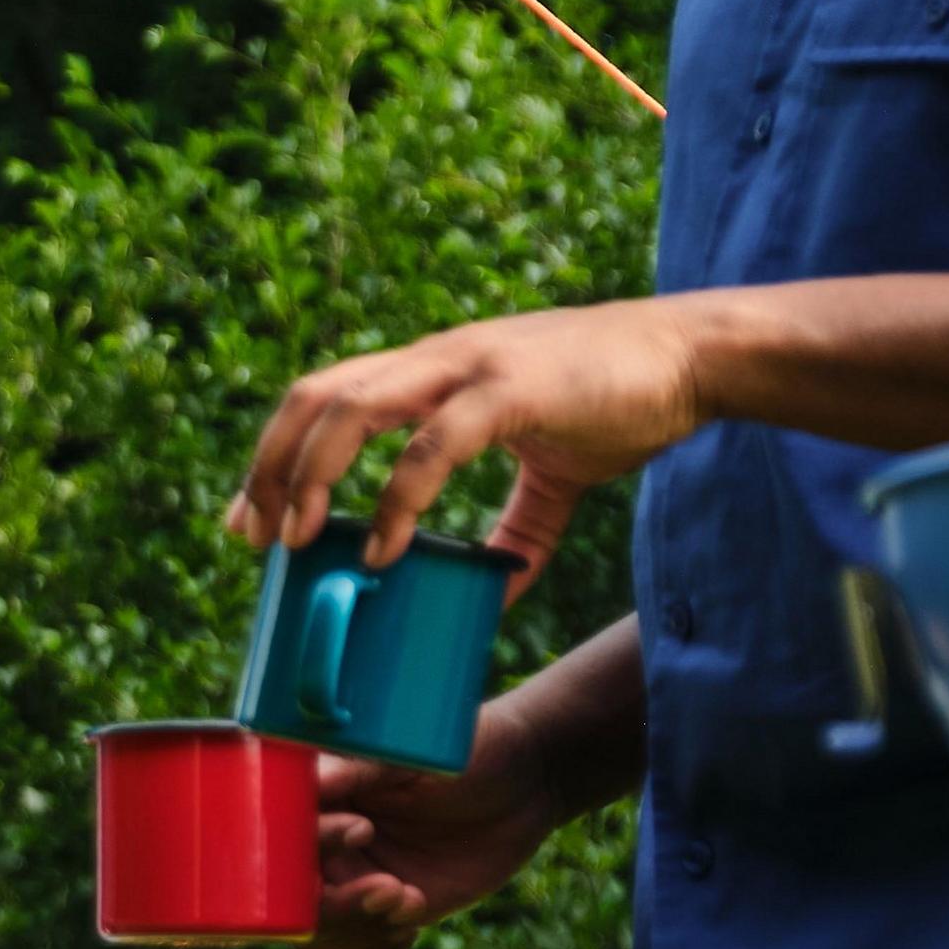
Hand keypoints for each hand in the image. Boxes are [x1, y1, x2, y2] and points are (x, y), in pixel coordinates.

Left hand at [238, 299, 714, 561]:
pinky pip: (433, 445)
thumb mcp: (556, 476)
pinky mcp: (512, 390)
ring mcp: (471, 367)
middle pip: (316, 396)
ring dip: (311, 475)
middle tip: (253, 537)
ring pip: (353, 406)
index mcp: (435, 370)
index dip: (279, 453)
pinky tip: (383, 547)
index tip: (252, 517)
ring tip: (296, 539)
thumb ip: (519, 529)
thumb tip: (501, 590)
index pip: (326, 396)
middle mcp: (438, 358)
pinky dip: (397, 498)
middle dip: (272, 467)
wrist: (695, 359)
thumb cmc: (623, 402)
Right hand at [307, 727, 576, 948]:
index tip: (363, 830)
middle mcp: (318, 846)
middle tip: (392, 888)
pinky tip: (411, 922)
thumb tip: (315, 779)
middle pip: (283, 900)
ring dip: (356, 931)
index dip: (307, 845)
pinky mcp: (379, 913)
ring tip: (410, 900)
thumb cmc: (466, 753)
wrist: (522, 785)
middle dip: (333, 908)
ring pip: (311, 936)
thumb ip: (363, 769)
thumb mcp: (415, 755)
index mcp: (313, 799)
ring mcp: (346, 883)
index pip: (275, 836)